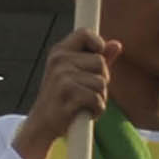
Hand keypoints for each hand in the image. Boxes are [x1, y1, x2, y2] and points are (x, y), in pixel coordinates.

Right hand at [11, 28, 115, 158]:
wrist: (41, 126)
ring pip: (101, 83)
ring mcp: (62, 76)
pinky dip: (96, 110)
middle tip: (86, 91)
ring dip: (99, 97)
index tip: (98, 56)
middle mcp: (59, 60)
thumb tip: (117, 44)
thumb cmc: (62, 99)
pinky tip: (83, 113)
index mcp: (59, 52)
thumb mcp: (77, 75)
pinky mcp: (68, 94)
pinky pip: (97, 99)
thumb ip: (97, 59)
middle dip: (101, 80)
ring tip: (84, 103)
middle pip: (101, 62)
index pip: (84, 33)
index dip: (98, 44)